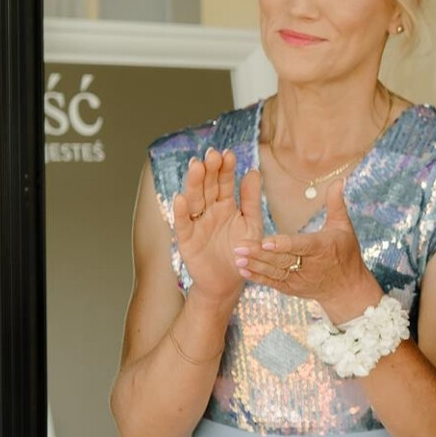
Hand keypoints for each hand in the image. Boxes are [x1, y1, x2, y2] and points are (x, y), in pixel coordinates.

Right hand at [171, 149, 259, 303]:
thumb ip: (251, 199)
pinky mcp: (187, 240)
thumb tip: (254, 171)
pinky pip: (183, 224)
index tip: (229, 153)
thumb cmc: (242, 252)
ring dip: (194, 183)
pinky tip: (181, 198)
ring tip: (197, 166)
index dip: (226, 168)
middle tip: (212, 154)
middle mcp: (209, 211)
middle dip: (209, 170)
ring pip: (194, 200)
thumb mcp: (251, 224)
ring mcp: (197, 224)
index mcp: (225, 205)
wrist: (229, 283)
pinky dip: (181, 212)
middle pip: (208, 187)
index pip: (224, 182)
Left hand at [235, 178, 382, 323]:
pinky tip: (243, 269)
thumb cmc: (346, 253)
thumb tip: (339, 180)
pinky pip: (273, 282)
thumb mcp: (344, 227)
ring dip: (255, 264)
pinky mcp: (292, 288)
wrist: (348, 288)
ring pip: (275, 271)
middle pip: (282, 259)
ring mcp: (299, 279)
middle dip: (260, 254)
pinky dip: (258, 277)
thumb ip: (335, 204)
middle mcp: (310, 265)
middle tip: (239, 245)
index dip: (283, 244)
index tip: (266, 242)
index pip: (301, 246)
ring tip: (237, 256)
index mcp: (322, 248)